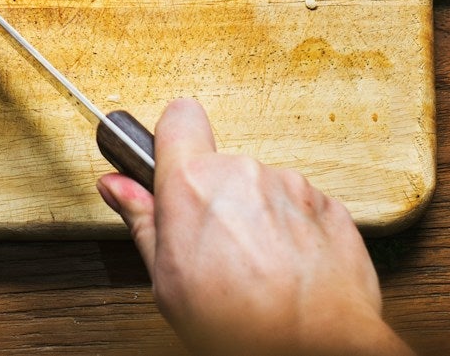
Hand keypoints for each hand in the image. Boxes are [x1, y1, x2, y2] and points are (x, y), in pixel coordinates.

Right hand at [99, 100, 409, 355]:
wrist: (315, 350)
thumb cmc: (242, 326)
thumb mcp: (168, 282)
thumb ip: (143, 221)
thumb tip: (118, 188)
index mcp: (194, 184)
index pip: (178, 118)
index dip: (173, 139)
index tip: (172, 165)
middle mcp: (244, 174)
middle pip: (221, 166)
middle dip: (216, 199)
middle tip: (215, 250)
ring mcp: (292, 188)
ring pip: (263, 189)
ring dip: (258, 218)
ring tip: (257, 268)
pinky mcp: (330, 207)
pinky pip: (301, 209)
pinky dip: (294, 232)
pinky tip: (288, 270)